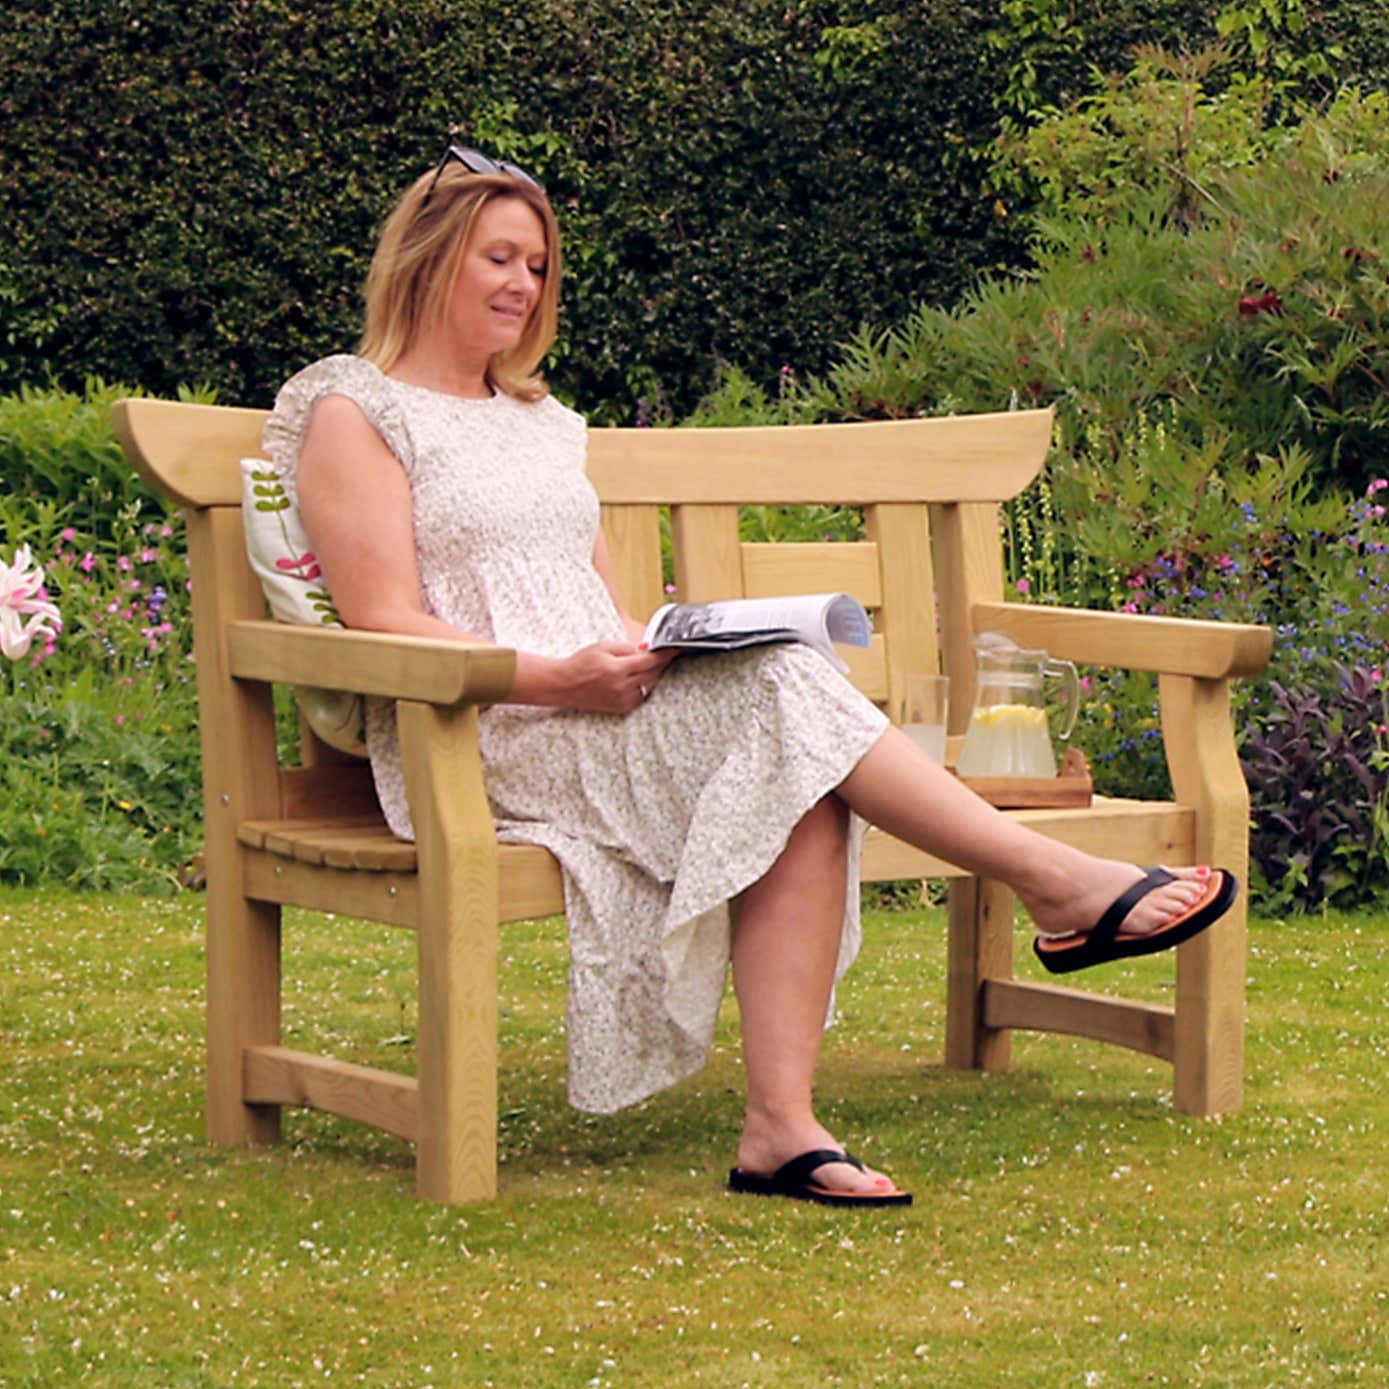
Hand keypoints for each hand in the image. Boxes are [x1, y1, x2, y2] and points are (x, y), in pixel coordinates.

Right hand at [543, 641, 676, 713]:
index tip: (675, 648)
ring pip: (649, 685)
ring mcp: (622, 700)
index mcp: (617, 670)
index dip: (664, 654)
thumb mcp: (603, 647)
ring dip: (652, 674)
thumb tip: (649, 648)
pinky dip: (643, 686)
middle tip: (663, 654)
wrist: (564, 684)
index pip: (649, 661)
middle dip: (660, 663)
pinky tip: (635, 678)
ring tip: (645, 665)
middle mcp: (621, 687)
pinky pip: (641, 696)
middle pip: (653, 674)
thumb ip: (628, 648)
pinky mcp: (621, 708)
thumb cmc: (582, 662)